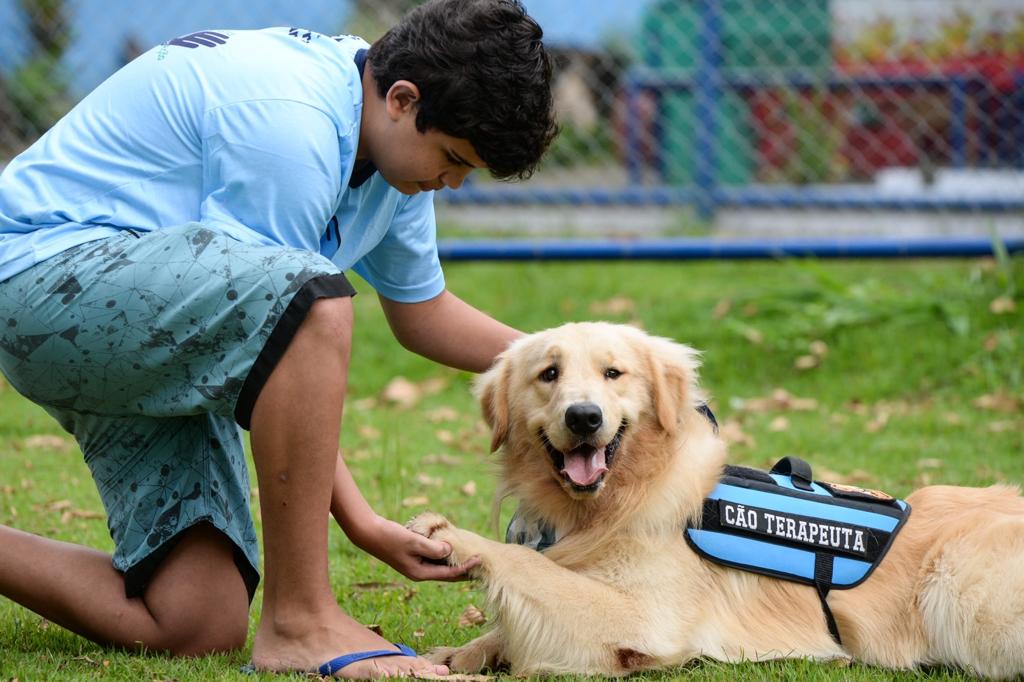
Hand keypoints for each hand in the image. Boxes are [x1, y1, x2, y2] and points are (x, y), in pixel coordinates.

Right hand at [350, 514, 479, 581]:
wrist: (369, 533)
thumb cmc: (391, 537)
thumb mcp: (415, 542)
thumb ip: (434, 548)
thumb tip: (450, 550)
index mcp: (420, 573)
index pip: (449, 573)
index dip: (466, 567)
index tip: (480, 559)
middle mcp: (419, 572)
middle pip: (447, 574)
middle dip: (464, 570)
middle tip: (481, 565)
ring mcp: (415, 564)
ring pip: (440, 565)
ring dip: (454, 561)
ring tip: (470, 556)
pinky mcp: (412, 555)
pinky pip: (433, 556)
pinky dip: (443, 553)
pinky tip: (451, 546)